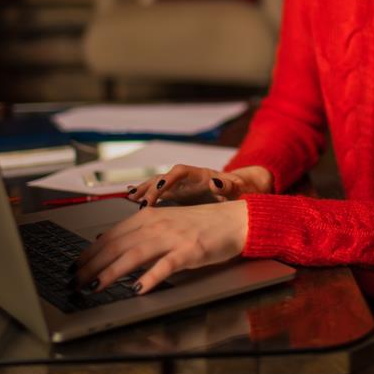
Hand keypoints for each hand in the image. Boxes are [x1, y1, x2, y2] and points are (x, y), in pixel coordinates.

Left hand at [73, 200, 247, 294]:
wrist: (235, 220)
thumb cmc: (200, 225)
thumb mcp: (165, 223)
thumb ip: (139, 233)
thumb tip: (107, 244)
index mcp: (148, 217)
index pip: (110, 236)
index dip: (88, 253)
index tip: (73, 268)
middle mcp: (157, 224)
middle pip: (116, 245)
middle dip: (91, 266)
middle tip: (74, 283)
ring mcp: (173, 237)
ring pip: (134, 254)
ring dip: (111, 272)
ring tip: (95, 287)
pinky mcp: (190, 251)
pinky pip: (165, 265)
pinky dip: (149, 278)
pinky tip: (137, 290)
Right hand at [128, 164, 272, 207]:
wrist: (244, 192)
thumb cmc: (243, 191)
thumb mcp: (240, 189)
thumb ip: (228, 186)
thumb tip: (215, 182)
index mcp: (202, 174)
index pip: (180, 172)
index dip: (168, 179)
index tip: (158, 189)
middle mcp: (188, 179)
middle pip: (165, 178)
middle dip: (151, 187)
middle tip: (139, 201)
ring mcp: (183, 188)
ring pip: (158, 185)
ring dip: (144, 191)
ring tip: (129, 198)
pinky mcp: (179, 197)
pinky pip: (159, 195)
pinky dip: (146, 197)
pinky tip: (132, 201)